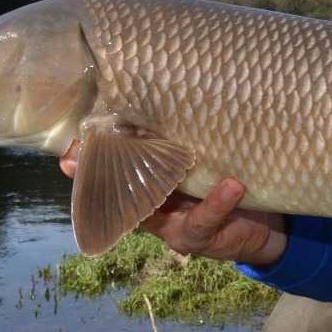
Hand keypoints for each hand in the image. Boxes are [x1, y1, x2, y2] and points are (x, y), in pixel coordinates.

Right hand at [58, 142, 287, 265]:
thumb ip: (183, 139)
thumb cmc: (229, 179)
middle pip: (118, 190)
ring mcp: (173, 224)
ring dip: (150, 186)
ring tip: (157, 158)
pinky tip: (231, 185)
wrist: (266, 228)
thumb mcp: (204, 157)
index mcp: (149, 184)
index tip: (65, 144)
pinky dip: (219, 202)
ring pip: (151, 209)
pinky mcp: (202, 236)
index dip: (86, 158)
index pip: (112, 168)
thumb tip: (166, 95)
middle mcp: (153, 206)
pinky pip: (206, 218)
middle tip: (75, 156)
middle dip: (97, 175)